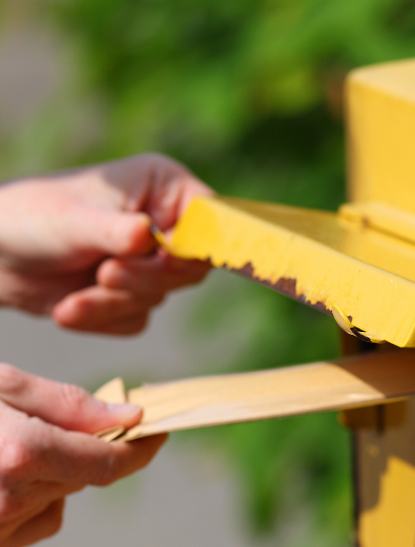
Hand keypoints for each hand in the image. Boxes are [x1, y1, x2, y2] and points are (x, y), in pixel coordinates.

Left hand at [0, 153, 211, 333]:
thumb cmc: (31, 218)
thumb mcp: (75, 220)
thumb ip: (117, 231)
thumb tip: (151, 236)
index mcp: (165, 188)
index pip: (210, 219)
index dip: (198, 244)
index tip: (170, 260)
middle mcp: (166, 224)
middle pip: (191, 266)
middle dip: (145, 277)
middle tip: (106, 274)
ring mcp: (151, 261)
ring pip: (160, 295)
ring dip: (114, 300)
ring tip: (75, 295)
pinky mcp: (133, 294)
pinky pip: (136, 318)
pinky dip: (102, 318)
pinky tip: (69, 307)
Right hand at [0, 364, 165, 546]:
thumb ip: (66, 403)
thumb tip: (128, 415)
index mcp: (20, 454)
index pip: (109, 461)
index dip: (141, 448)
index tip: (157, 433)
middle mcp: (10, 499)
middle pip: (85, 475)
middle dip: (88, 448)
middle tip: (59, 422)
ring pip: (60, 497)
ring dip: (55, 472)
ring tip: (10, 445)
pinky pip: (33, 522)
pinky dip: (32, 499)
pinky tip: (4, 475)